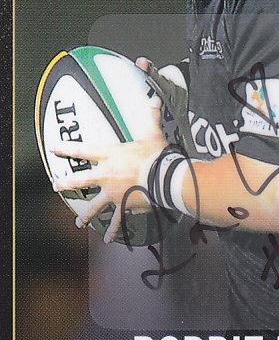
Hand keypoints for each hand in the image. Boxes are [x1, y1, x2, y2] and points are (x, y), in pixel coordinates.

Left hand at [52, 96, 166, 242]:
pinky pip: (116, 220)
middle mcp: (106, 175)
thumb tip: (153, 101)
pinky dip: (113, 230)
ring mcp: (113, 193)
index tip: (54, 148)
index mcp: (111, 155)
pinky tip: (109, 239)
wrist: (162, 177)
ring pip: (93, 205)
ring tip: (78, 222)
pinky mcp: (123, 205)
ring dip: (85, 214)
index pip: (84, 150)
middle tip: (56, 185)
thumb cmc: (156, 155)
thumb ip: (150, 118)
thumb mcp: (152, 134)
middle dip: (66, 183)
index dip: (67, 148)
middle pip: (81, 179)